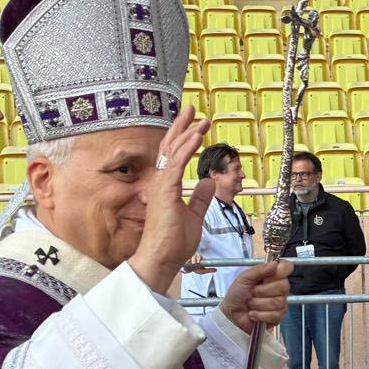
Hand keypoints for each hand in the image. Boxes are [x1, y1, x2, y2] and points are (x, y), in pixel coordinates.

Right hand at [128, 106, 213, 292]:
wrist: (161, 259)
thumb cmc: (173, 244)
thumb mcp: (194, 217)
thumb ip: (199, 199)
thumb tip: (207, 182)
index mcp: (167, 187)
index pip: (173, 156)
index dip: (183, 138)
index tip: (194, 124)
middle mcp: (161, 183)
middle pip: (170, 147)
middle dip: (182, 126)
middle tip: (191, 108)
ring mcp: (161, 186)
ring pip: (173, 152)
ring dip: (188, 133)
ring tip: (200, 118)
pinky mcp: (165, 192)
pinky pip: (176, 164)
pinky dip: (187, 148)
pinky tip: (197, 136)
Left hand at [220, 260, 292, 332]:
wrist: (231, 313)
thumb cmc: (237, 294)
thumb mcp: (244, 278)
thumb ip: (259, 270)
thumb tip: (274, 263)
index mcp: (272, 275)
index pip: (287, 267)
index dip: (280, 271)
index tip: (268, 276)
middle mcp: (279, 288)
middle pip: (284, 286)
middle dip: (263, 291)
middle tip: (253, 292)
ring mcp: (281, 302)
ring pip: (277, 302)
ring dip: (258, 304)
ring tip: (250, 304)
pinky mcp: (278, 316)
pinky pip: (275, 315)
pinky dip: (259, 315)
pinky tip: (253, 313)